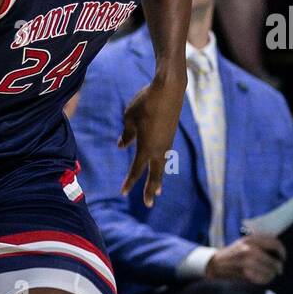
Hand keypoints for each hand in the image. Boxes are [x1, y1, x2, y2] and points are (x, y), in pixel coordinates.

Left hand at [119, 76, 185, 206]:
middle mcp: (159, 148)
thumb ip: (126, 134)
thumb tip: (121, 146)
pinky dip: (160, 162)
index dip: (129, 182)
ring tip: (157, 190)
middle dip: (151, 189)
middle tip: (149, 204)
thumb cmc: (145, 102)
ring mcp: (167, 142)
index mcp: (146, 147)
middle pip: (154, 174)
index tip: (123, 192)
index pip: (136, 170)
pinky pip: (163, 152)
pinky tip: (157, 164)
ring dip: (158, 177)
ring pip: (161, 164)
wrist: (169, 89)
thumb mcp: (129, 118)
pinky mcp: (171, 134)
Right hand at [205, 234, 284, 284]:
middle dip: (278, 266)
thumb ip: (260, 244)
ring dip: (272, 274)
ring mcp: (246, 260)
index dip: (282, 252)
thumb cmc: (233, 254)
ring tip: (271, 275)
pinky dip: (265, 279)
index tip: (282, 258)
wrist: (215, 263)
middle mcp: (249, 248)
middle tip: (279, 270)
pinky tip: (263, 279)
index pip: (275, 243)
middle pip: (274, 260)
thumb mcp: (245, 243)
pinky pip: (262, 277)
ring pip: (269, 269)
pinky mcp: (244, 271)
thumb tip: (279, 253)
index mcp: (251, 239)